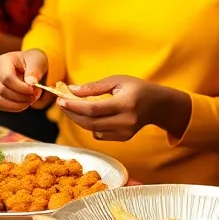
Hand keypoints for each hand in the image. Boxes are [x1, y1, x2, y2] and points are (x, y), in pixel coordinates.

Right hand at [0, 49, 47, 111]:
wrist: (31, 68)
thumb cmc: (34, 62)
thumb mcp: (38, 61)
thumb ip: (35, 70)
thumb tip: (30, 82)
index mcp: (3, 61)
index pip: (7, 77)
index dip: (21, 87)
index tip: (33, 90)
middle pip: (2, 90)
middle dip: (21, 96)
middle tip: (34, 95)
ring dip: (17, 104)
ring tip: (30, 99)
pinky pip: (0, 106)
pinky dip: (14, 107)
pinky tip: (24, 103)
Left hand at [56, 76, 189, 141]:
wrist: (158, 105)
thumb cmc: (136, 88)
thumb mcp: (117, 80)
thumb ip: (94, 87)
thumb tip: (72, 91)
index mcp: (125, 104)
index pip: (93, 109)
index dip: (74, 106)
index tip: (61, 99)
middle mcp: (126, 121)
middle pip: (91, 122)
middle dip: (72, 113)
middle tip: (61, 103)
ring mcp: (125, 133)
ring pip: (93, 130)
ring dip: (79, 119)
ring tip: (72, 107)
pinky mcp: (123, 138)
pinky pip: (100, 135)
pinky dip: (91, 125)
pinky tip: (90, 115)